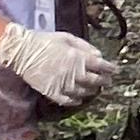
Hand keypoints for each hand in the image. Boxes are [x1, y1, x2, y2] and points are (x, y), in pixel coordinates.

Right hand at [0, 27, 118, 108]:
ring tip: (95, 90)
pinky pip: (67, 100)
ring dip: (91, 91)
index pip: (101, 66)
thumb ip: (85, 47)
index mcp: (78, 58)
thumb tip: (98, 56)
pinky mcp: (51, 92)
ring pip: (83, 92)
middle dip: (104, 81)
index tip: (115, 70)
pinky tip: (79, 100)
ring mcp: (62, 84)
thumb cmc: (46, 41)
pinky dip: (75, 101)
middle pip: (94, 80)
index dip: (110, 69)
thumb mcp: (68, 38)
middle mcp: (73, 72)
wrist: (23, 51)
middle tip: (108, 81)